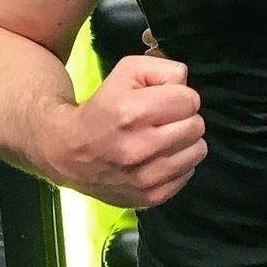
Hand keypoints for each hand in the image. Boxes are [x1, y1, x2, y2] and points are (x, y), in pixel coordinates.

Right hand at [45, 55, 205, 208]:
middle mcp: (140, 148)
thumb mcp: (126, 72)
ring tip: (162, 139)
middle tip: (163, 121)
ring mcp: (146, 178)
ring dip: (185, 142)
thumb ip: (163, 69)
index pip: (190, 100)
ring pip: (198, 150)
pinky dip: (178, 164)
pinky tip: (158, 158)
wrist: (68, 152)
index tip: (162, 102)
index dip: (179, 96)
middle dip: (183, 118)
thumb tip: (185, 85)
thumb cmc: (102, 107)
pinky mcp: (151, 197)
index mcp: (132, 113)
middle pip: (196, 126)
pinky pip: (188, 173)